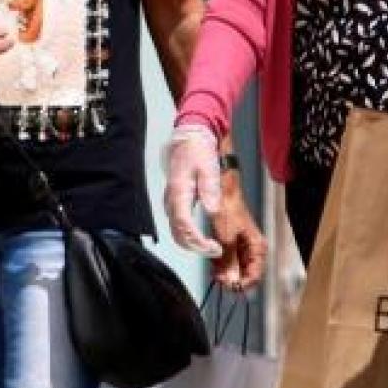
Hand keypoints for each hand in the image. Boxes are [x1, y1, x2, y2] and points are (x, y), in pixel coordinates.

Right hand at [165, 125, 224, 255]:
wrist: (189, 137)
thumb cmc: (198, 150)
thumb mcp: (209, 167)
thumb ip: (210, 189)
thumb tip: (212, 209)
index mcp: (179, 193)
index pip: (184, 225)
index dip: (197, 241)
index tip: (214, 248)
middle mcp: (171, 200)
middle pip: (178, 234)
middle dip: (196, 247)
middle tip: (216, 251)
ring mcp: (171, 202)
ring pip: (176, 231)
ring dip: (192, 244)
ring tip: (212, 247)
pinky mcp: (175, 202)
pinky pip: (178, 225)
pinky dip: (189, 236)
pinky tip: (203, 237)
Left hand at [210, 171, 267, 290]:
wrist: (222, 192)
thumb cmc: (229, 210)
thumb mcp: (227, 238)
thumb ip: (228, 261)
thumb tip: (230, 281)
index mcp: (257, 248)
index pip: (255, 276)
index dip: (242, 285)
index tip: (230, 288)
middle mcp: (252, 249)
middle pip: (245, 274)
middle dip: (232, 279)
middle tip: (219, 281)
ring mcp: (242, 247)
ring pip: (235, 268)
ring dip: (225, 273)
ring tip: (215, 272)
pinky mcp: (232, 244)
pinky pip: (228, 260)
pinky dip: (220, 264)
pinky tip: (214, 265)